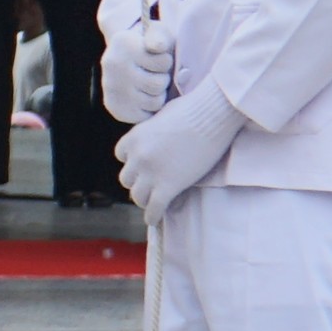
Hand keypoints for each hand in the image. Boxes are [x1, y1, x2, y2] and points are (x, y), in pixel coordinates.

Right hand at [102, 10, 177, 124]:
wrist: (128, 59)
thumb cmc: (152, 47)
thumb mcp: (159, 34)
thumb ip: (161, 37)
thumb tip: (157, 47)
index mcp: (123, 43)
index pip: (165, 62)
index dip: (167, 61)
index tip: (156, 56)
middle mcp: (112, 64)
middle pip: (159, 83)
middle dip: (163, 79)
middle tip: (153, 73)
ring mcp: (111, 87)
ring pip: (155, 101)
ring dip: (158, 94)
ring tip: (148, 84)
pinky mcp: (114, 107)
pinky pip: (146, 115)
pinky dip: (149, 108)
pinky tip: (142, 96)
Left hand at [118, 89, 234, 217]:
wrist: (210, 115)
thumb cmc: (192, 110)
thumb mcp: (160, 118)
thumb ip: (152, 132)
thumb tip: (157, 137)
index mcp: (133, 138)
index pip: (121, 156)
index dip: (133, 162)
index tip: (142, 167)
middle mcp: (137, 156)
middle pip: (127, 179)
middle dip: (138, 182)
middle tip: (150, 187)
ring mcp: (151, 172)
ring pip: (137, 196)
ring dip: (145, 200)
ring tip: (153, 204)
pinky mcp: (168, 186)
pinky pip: (154, 208)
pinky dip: (153, 216)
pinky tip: (154, 220)